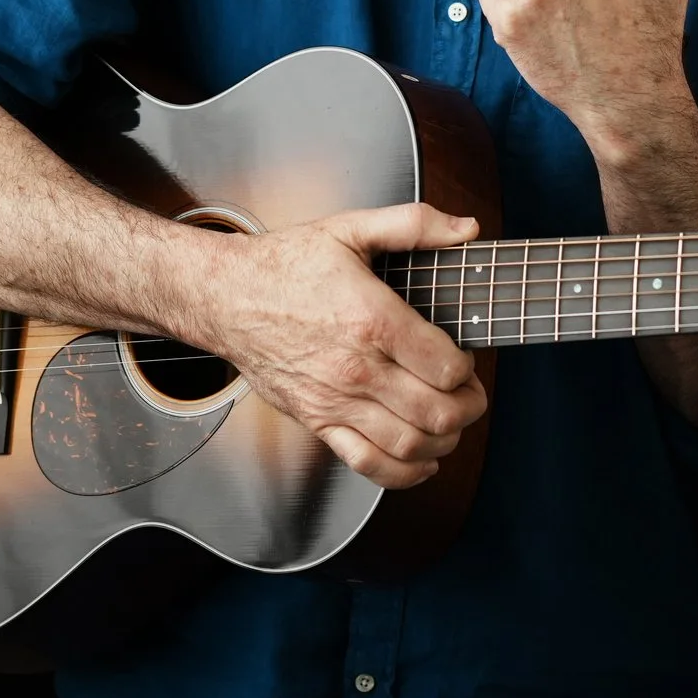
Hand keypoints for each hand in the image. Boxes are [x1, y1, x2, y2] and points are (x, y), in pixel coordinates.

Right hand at [191, 202, 487, 488]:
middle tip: (471, 392)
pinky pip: (368, 464)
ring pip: (410, 444)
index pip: (446, 366)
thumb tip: (466, 229)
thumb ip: (414, 224)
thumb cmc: (286, 265)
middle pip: (437, 411)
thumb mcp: (351, 228)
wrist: (226, 297)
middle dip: (469, 406)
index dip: (468, 367)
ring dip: (445, 440)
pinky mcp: (317, 421)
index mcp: (371, 320)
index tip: (465, 358)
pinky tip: (423, 460)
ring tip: (451, 421)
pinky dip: (405, 472)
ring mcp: (335, 400)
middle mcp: (356, 368)